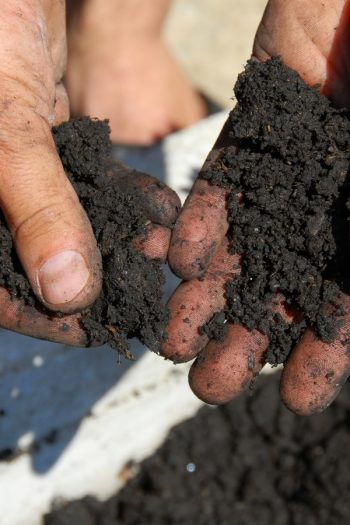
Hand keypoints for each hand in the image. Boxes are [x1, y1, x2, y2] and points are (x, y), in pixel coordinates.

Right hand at [0, 2, 179, 345]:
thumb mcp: (6, 136)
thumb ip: (38, 211)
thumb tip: (69, 295)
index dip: (44, 317)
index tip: (96, 330)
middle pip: (39, 261)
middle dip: (94, 276)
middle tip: (140, 291)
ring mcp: (18, 171)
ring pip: (69, 223)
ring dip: (116, 236)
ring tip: (157, 249)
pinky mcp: (47, 143)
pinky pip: (86, 183)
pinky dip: (121, 195)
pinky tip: (157, 209)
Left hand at [163, 0, 349, 414]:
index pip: (347, 306)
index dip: (324, 353)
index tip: (293, 399)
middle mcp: (326, 212)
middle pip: (282, 286)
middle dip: (246, 336)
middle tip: (209, 387)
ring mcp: (286, 176)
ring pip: (242, 247)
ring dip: (209, 296)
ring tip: (175, 342)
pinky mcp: (252, 139)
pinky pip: (222, 188)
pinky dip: (202, 223)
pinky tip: (181, 261)